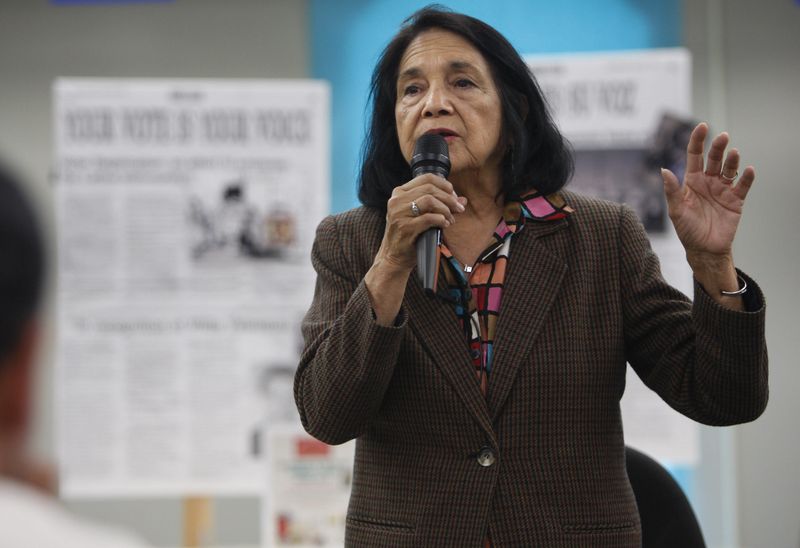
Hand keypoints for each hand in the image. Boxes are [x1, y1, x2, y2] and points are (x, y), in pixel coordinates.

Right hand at [376, 173, 466, 272]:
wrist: (393, 257)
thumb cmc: (408, 235)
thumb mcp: (420, 216)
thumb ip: (440, 205)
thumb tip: (462, 200)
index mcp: (399, 193)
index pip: (426, 178)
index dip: (445, 185)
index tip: (454, 197)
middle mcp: (397, 200)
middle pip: (430, 189)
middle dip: (449, 198)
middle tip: (458, 209)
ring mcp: (399, 213)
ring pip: (430, 200)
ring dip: (445, 209)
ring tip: (450, 219)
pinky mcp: (404, 227)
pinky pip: (429, 218)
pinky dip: (441, 220)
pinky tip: (444, 225)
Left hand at [661, 122, 754, 260]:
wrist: (704, 249)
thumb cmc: (687, 230)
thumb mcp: (676, 211)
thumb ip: (672, 190)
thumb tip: (663, 170)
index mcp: (692, 181)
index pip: (694, 155)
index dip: (698, 140)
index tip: (702, 126)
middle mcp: (708, 181)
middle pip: (713, 159)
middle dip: (717, 147)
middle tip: (722, 137)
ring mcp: (723, 189)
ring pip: (729, 169)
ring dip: (732, 160)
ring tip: (733, 153)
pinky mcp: (736, 200)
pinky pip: (743, 186)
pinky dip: (746, 177)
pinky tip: (748, 170)